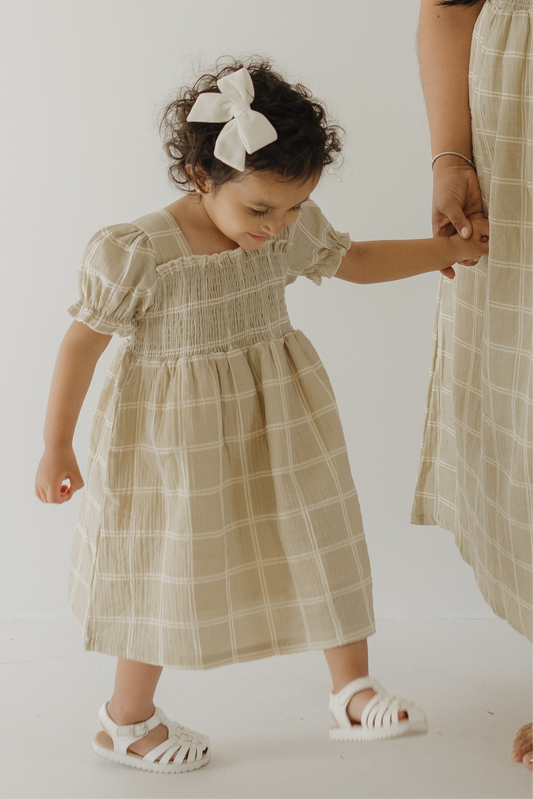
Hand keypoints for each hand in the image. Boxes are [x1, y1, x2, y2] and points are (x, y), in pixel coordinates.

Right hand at [35, 445, 83, 503]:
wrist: (56, 445)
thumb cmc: (67, 457)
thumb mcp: (76, 471)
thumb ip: (77, 485)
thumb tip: (71, 491)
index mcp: (51, 481)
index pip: (54, 500)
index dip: (64, 499)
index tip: (70, 489)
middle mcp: (42, 481)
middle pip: (48, 500)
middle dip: (59, 497)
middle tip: (67, 487)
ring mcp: (38, 479)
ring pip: (42, 496)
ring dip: (52, 495)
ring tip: (61, 485)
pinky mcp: (38, 476)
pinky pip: (39, 490)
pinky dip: (47, 492)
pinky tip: (56, 482)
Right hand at [432, 158, 483, 277]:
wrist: (456, 169)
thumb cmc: (445, 187)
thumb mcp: (448, 204)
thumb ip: (457, 220)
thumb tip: (466, 236)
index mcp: (441, 230)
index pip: (441, 251)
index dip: (444, 264)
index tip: (451, 275)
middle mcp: (453, 230)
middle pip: (459, 249)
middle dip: (466, 256)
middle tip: (474, 258)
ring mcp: (466, 224)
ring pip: (473, 242)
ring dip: (478, 246)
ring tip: (485, 250)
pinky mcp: (477, 217)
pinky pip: (483, 229)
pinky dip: (487, 234)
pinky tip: (491, 238)